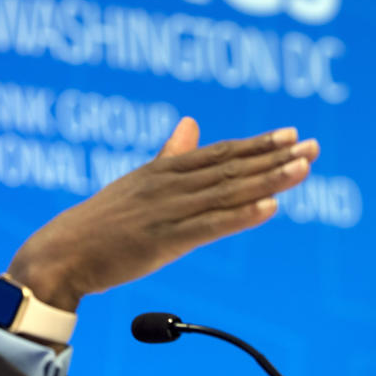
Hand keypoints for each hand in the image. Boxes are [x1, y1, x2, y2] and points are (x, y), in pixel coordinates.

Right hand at [7, 117, 318, 311]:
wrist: (63, 251)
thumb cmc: (100, 221)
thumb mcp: (137, 181)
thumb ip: (169, 155)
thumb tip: (191, 123)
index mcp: (162, 171)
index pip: (218, 154)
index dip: (256, 145)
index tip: (291, 134)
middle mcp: (168, 185)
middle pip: (229, 168)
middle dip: (274, 158)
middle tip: (312, 146)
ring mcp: (167, 211)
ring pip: (226, 193)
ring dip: (267, 180)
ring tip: (303, 168)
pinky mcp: (163, 240)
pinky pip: (209, 226)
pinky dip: (241, 216)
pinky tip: (270, 207)